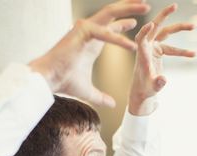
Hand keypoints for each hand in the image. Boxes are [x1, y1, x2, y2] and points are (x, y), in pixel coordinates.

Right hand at [28, 0, 150, 106]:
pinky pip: (103, 33)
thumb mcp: (88, 91)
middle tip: (147, 5)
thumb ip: (101, 97)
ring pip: (109, 13)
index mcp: (92, 41)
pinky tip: (130, 46)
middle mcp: (89, 31)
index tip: (136, 22)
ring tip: (145, 7)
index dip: (124, 23)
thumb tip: (112, 104)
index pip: (111, 26)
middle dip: (130, 7)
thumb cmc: (64, 82)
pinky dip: (117, 38)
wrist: (49, 79)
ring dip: (128, 9)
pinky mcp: (81, 31)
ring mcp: (84, 28)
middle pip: (112, 14)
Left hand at [128, 4, 194, 114]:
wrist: (142, 90)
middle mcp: (146, 47)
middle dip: (164, 16)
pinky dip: (182, 51)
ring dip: (179, 28)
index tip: (150, 25)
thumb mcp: (152, 88)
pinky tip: (194, 54)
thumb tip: (164, 80)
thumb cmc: (145, 89)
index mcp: (142, 54)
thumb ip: (158, 83)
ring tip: (193, 26)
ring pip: (166, 33)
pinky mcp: (158, 50)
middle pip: (155, 27)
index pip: (141, 39)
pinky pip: (172, 48)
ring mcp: (152, 47)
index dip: (145, 31)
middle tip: (175, 6)